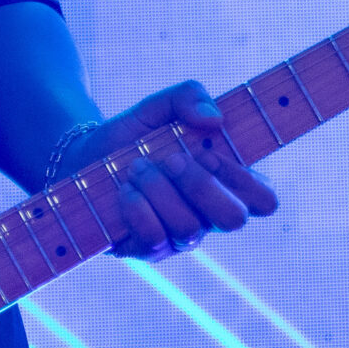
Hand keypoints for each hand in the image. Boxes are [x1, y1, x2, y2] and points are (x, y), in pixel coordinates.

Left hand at [53, 81, 276, 258]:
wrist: (83, 157)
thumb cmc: (133, 135)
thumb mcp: (160, 105)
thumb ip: (189, 96)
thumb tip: (214, 118)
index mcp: (225, 184)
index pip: (265, 200)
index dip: (242, 178)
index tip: (207, 153)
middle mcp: (208, 216)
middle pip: (234, 219)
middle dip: (200, 185)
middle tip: (170, 160)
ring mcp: (179, 237)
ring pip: (189, 228)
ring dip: (159, 190)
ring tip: (136, 167)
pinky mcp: (147, 251)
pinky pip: (154, 240)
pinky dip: (138, 209)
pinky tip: (124, 190)